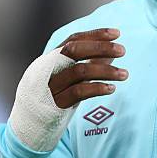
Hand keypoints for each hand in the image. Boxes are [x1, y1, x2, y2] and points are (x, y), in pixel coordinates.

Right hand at [8, 27, 126, 150]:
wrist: (31, 124)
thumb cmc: (56, 95)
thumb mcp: (71, 76)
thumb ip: (90, 62)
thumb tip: (114, 50)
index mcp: (52, 57)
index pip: (74, 39)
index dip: (95, 34)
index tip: (117, 33)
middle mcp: (49, 68)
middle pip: (73, 50)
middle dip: (100, 47)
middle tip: (123, 50)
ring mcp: (51, 85)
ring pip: (79, 71)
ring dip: (105, 70)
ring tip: (125, 74)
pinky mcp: (55, 103)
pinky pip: (78, 92)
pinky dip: (97, 88)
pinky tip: (112, 88)